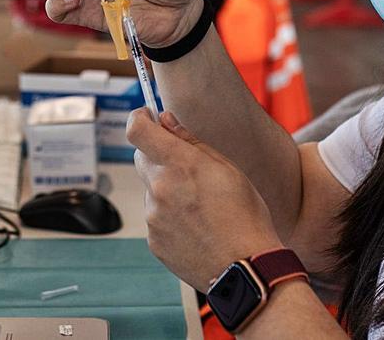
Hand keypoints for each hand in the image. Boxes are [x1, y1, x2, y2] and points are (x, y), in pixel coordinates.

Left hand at [129, 110, 283, 291]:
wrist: (246, 267)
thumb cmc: (245, 216)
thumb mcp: (228, 169)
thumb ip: (192, 142)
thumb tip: (166, 120)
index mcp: (179, 165)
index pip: (137, 130)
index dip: (138, 118)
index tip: (147, 116)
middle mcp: (159, 188)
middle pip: (142, 159)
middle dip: (159, 156)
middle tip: (187, 169)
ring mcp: (153, 216)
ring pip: (152, 190)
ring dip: (167, 190)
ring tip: (201, 209)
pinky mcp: (153, 240)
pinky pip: (156, 218)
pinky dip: (170, 217)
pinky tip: (196, 228)